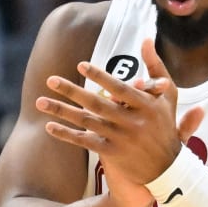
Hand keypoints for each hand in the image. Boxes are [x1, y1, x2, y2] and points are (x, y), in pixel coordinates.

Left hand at [38, 39, 204, 190]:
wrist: (167, 168)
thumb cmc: (164, 125)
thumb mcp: (167, 96)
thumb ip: (156, 66)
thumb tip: (146, 38)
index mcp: (146, 105)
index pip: (119, 89)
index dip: (100, 77)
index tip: (80, 66)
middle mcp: (132, 122)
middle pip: (96, 104)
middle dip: (72, 92)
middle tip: (50, 80)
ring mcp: (121, 139)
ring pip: (86, 122)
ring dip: (62, 111)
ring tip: (40, 101)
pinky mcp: (112, 153)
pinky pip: (85, 141)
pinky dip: (67, 134)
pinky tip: (49, 126)